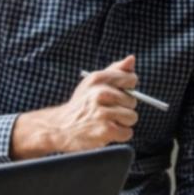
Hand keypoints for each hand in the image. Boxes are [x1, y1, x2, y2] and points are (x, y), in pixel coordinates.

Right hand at [10, 55, 138, 157]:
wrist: (60, 127)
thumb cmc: (81, 104)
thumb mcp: (93, 83)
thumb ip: (115, 71)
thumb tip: (131, 59)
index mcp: (98, 78)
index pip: (131, 78)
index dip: (128, 88)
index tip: (118, 94)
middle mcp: (100, 93)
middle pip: (132, 101)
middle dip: (123, 108)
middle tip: (106, 111)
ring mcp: (103, 112)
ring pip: (132, 117)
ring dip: (122, 123)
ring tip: (106, 121)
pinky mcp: (106, 129)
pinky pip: (127, 132)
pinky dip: (120, 135)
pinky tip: (106, 131)